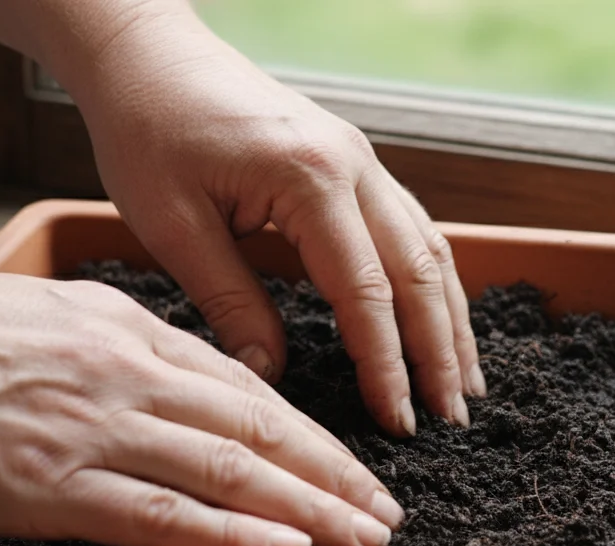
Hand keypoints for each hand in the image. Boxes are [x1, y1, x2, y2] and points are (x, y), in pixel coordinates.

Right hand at [0, 257, 402, 545]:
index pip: (247, 388)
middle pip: (260, 429)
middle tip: (386, 512)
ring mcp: (97, 431)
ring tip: (364, 537)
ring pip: (231, 471)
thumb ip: (126, 349)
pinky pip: (165, 515)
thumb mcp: (55, 317)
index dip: (311, 433)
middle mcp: (129, 376)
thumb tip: (185, 382)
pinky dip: (232, 534)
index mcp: (130, 332)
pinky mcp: (55, 486)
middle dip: (335, 475)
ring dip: (309, 508)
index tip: (355, 465)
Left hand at [62, 4, 484, 436]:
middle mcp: (355, 166)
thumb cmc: (149, 129)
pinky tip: (439, 320)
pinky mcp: (355, 163)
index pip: (366, 292)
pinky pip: (413, 228)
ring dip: (450, 320)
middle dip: (439, 352)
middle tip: (452, 420)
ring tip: (465, 385)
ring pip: (430, 249)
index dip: (387, 364)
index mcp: (310, 179)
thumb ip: (229, 301)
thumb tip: (270, 375)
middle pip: (420, 273)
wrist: (150, 55)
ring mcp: (363, 161)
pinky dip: (432, 282)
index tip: (398, 421)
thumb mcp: (172, 225)